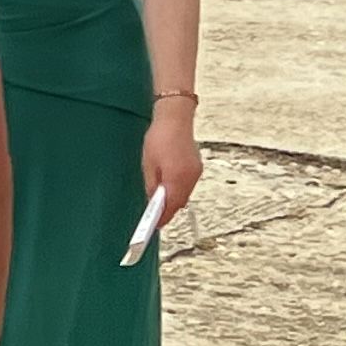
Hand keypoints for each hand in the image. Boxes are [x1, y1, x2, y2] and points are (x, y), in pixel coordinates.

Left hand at [140, 104, 203, 227]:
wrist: (176, 119)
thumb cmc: (158, 139)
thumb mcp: (148, 164)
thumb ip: (151, 185)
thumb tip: (153, 202)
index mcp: (176, 177)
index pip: (170, 205)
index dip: (162, 218)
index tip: (155, 227)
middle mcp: (190, 177)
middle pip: (179, 202)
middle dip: (168, 211)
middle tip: (155, 219)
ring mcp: (196, 172)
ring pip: (185, 195)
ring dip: (173, 200)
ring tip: (160, 205)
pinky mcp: (197, 168)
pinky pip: (188, 186)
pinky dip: (179, 191)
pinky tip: (169, 190)